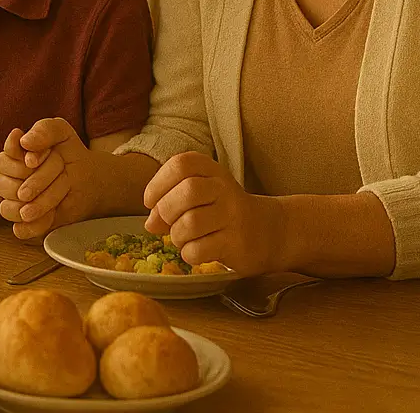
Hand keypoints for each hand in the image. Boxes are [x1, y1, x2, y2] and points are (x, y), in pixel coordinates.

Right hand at [0, 118, 102, 240]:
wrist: (88, 179)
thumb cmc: (69, 154)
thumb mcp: (61, 132)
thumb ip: (44, 129)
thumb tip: (25, 141)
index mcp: (11, 158)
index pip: (2, 162)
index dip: (18, 163)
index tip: (35, 160)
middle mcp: (9, 180)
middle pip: (5, 186)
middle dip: (39, 179)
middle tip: (61, 172)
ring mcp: (15, 202)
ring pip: (10, 208)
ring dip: (41, 201)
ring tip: (61, 192)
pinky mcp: (26, 223)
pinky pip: (20, 229)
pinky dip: (38, 223)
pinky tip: (53, 213)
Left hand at [142, 151, 286, 275]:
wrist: (269, 232)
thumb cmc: (223, 211)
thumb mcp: (200, 196)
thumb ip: (170, 202)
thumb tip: (150, 224)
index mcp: (212, 170)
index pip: (180, 164)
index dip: (158, 183)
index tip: (150, 201)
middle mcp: (224, 189)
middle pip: (187, 191)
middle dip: (166, 210)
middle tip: (167, 222)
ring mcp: (233, 216)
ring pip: (190, 223)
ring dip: (176, 236)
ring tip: (183, 239)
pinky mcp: (236, 243)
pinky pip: (199, 249)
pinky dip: (188, 254)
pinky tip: (196, 252)